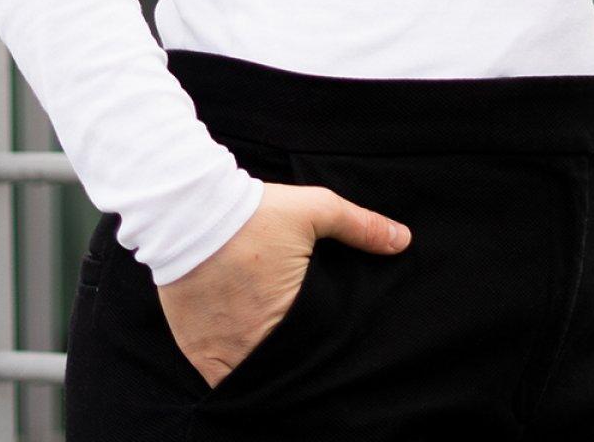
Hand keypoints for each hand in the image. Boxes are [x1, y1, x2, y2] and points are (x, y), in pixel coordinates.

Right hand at [156, 181, 410, 387]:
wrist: (189, 210)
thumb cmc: (255, 211)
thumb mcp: (315, 210)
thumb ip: (360, 226)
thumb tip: (404, 240)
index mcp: (290, 316)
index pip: (318, 354)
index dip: (324, 355)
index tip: (328, 350)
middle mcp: (255, 344)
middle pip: (285, 372)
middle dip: (296, 367)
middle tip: (304, 357)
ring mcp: (222, 351)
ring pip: (253, 382)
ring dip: (265, 375)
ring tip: (276, 363)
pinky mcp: (195, 349)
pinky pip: (219, 383)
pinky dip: (232, 379)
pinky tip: (245, 367)